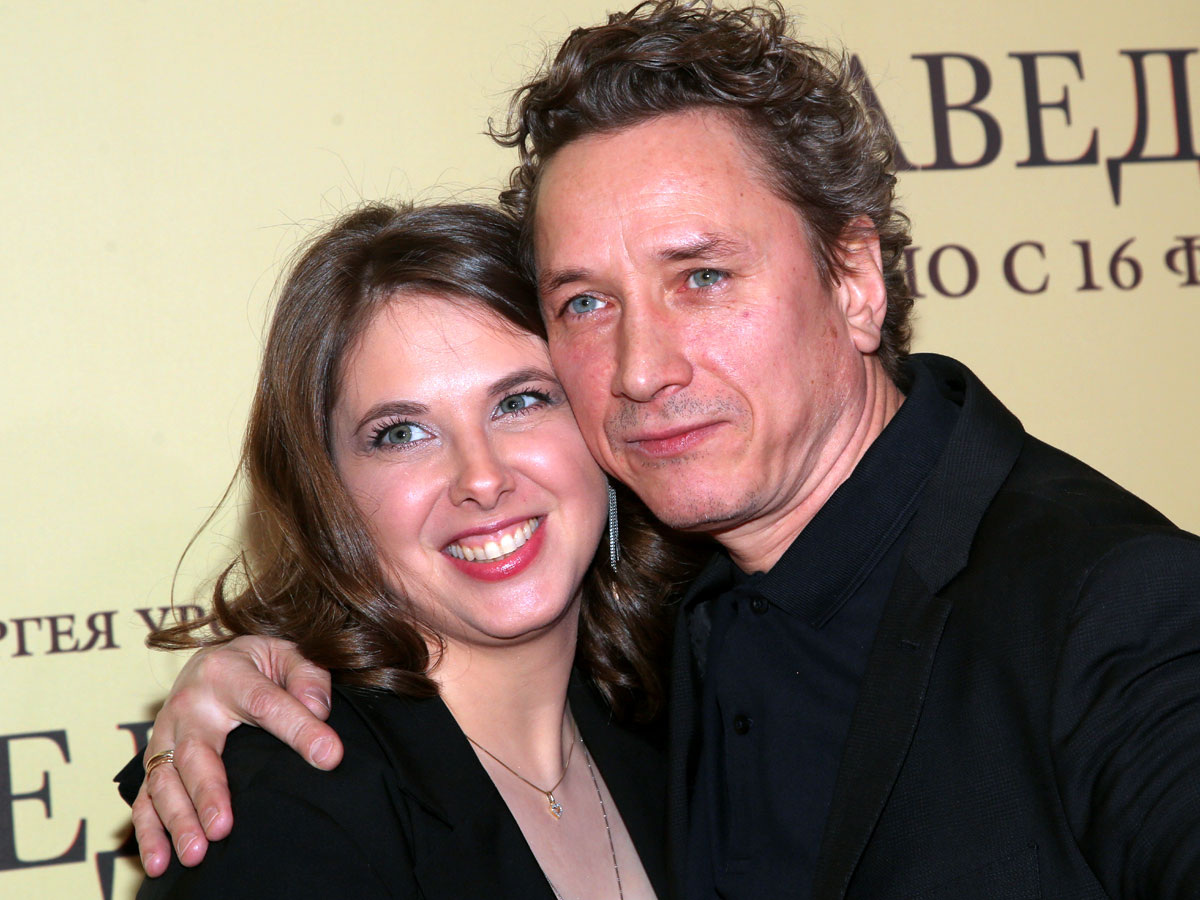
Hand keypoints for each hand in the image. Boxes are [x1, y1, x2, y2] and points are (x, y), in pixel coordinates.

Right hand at [132, 635, 340, 875]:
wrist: (212, 660)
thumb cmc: (258, 663)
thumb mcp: (287, 653)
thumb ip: (307, 676)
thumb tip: (319, 709)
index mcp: (227, 673)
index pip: (267, 703)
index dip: (300, 729)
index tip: (329, 757)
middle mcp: (189, 704)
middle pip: (197, 753)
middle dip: (208, 793)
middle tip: (222, 829)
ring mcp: (167, 734)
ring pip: (165, 780)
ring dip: (177, 819)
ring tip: (196, 852)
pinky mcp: (155, 759)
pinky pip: (145, 797)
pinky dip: (149, 830)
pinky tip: (160, 861)